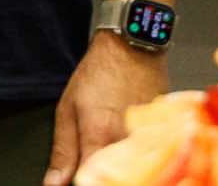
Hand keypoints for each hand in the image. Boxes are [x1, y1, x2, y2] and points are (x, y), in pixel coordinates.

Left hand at [44, 34, 167, 185]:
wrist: (134, 45)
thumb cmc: (99, 72)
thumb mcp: (68, 108)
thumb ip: (63, 151)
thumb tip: (54, 184)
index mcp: (99, 141)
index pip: (90, 184)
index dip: (82, 183)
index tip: (78, 179)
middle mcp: (126, 144)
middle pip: (115, 181)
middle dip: (103, 178)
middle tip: (94, 157)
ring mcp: (149, 140)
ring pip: (134, 172)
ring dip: (122, 168)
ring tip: (113, 149)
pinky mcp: (164, 133)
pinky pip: (150, 156)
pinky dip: (138, 157)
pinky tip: (131, 145)